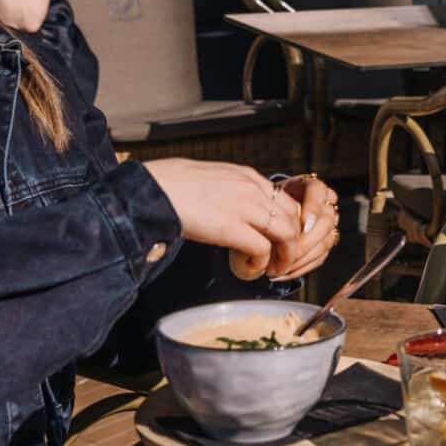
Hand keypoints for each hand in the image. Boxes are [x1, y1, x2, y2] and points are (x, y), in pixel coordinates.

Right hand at [141, 160, 300, 275]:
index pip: (284, 200)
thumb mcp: (210, 178)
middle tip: (283, 258)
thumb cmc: (170, 184)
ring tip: (273, 269)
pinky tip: (250, 268)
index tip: (281, 239)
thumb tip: (227, 207)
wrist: (152, 189)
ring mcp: (245, 206)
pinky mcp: (232, 227)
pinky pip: (263, 249)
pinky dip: (262, 263)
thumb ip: (227, 191)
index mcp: (246, 176)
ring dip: (284, 256)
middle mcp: (252, 188)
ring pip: (287, 233)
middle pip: (293, 217)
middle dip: (293, 241)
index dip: (287, 223)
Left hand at [265, 175, 338, 281]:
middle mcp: (325, 204)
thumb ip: (269, 205)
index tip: (303, 222)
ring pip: (325, 242)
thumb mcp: (264, 199)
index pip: (318, 191)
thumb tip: (269, 225)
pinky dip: (301, 268)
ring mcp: (328, 225)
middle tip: (285, 252)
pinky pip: (319, 258)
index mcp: (311, 186)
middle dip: (306, 240)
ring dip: (302, 258)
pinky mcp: (325, 243)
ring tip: (280, 267)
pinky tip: (284, 274)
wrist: (268, 214)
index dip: (313, 207)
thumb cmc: (265, 204)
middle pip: (326, 221)